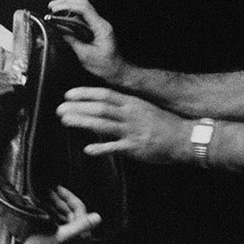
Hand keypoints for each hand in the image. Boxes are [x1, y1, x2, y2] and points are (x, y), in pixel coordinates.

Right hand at [17, 186, 100, 243]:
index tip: (58, 188)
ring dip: (56, 205)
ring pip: (64, 216)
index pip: (79, 209)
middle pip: (71, 212)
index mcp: (81, 236)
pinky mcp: (57, 240)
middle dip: (61, 200)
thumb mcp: (63, 236)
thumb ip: (81, 226)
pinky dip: (52, 213)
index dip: (69, 197)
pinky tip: (45, 207)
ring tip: (46, 196)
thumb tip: (98, 217)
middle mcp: (76, 238)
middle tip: (50, 191)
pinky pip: (58, 222)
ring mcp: (66, 239)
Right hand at [47, 0, 126, 83]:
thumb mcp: (85, 55)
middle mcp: (101, 23)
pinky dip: (72, 14)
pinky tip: (63, 16)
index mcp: (101, 28)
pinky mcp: (96, 28)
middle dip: (66, 1)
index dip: (68, 5)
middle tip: (52, 6)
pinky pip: (83, 16)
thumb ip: (72, 40)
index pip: (84, 9)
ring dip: (68, 6)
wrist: (117, 70)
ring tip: (55, 10)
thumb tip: (60, 29)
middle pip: (84, 4)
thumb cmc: (106, 66)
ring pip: (83, 8)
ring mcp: (99, 24)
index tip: (55, 9)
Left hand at [56, 86, 188, 163]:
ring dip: (83, 122)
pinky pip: (116, 147)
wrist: (183, 137)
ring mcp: (132, 130)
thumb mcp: (143, 108)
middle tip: (60, 109)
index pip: (104, 94)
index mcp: (132, 103)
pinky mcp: (136, 147)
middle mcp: (130, 114)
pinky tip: (88, 150)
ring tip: (66, 121)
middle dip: (78, 108)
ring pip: (103, 124)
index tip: (68, 94)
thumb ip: (123, 107)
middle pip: (100, 108)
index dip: (85, 93)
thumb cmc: (162, 122)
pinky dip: (101, 148)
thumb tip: (101, 106)